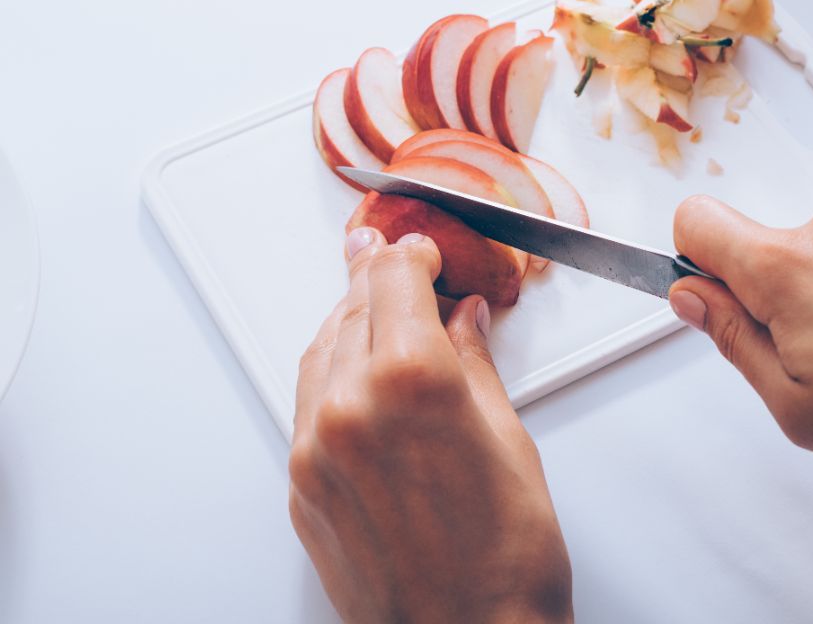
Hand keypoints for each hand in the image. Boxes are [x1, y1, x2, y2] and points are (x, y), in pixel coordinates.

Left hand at [289, 227, 572, 623]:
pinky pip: (306, 404)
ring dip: (347, 320)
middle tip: (391, 258)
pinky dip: (330, 372)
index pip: (396, 281)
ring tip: (372, 306)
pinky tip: (355, 369)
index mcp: (413, 383)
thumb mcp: (509, 442)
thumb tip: (465, 321)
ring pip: (320, 351)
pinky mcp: (302, 486)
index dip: (410, 255)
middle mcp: (352, 408)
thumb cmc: (506, 562)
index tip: (420, 250)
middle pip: (353, 308)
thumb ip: (475, 365)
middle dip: (376, 278)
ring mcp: (317, 449)